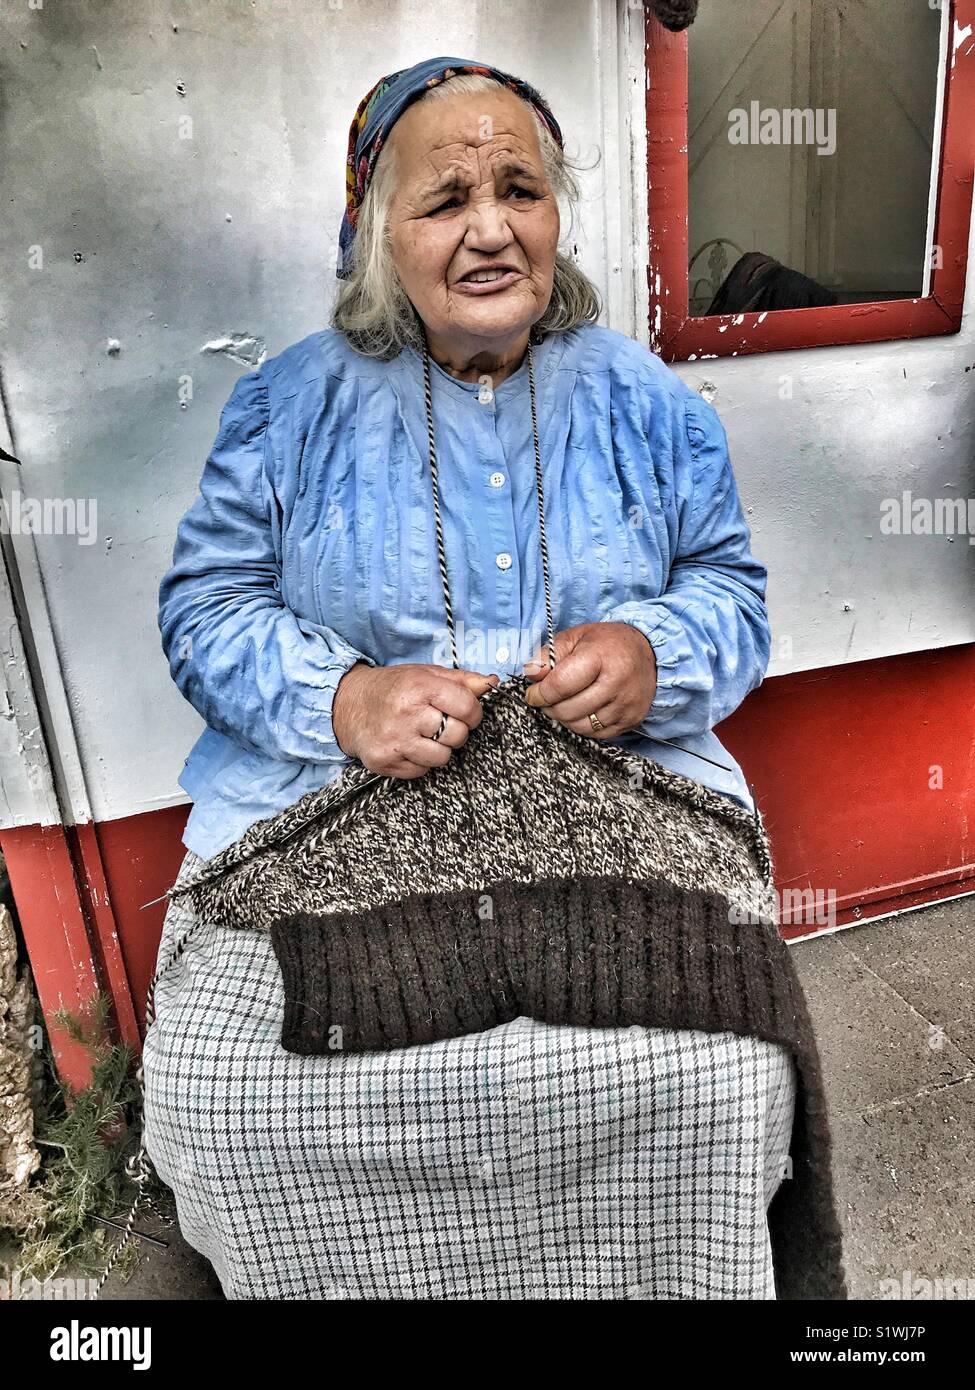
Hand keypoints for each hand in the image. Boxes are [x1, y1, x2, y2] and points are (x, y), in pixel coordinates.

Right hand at [332, 662, 499, 777]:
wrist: (347, 705)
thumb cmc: (393, 688)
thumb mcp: (425, 674)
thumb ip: (461, 680)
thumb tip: (492, 684)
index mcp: (419, 686)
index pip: (467, 706)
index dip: (473, 712)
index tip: (465, 712)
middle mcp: (406, 714)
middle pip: (457, 735)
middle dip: (456, 731)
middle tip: (442, 724)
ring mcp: (394, 740)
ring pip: (442, 758)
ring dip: (439, 749)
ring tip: (424, 736)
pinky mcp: (384, 761)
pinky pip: (421, 771)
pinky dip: (420, 762)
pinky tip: (409, 746)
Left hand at [522, 622, 656, 737]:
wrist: (649, 654)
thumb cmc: (608, 644)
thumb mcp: (576, 637)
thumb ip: (549, 654)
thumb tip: (530, 673)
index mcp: (600, 657)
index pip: (560, 685)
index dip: (540, 693)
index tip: (532, 694)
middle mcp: (617, 683)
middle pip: (568, 710)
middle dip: (550, 707)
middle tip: (547, 699)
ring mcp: (626, 704)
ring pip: (581, 726)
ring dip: (564, 719)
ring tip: (563, 704)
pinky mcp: (632, 719)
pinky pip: (597, 734)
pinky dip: (583, 726)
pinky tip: (582, 711)